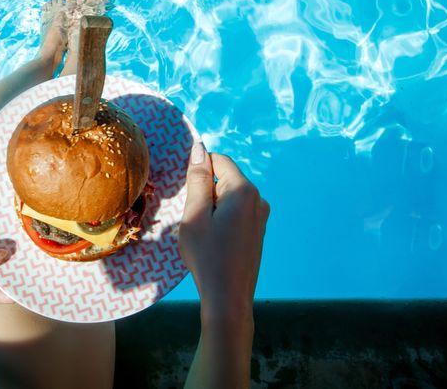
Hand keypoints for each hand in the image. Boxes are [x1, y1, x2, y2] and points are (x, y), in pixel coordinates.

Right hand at [179, 141, 268, 321]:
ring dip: (211, 207)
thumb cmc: (207, 255)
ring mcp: (261, 216)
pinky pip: (235, 212)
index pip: (218, 160)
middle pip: (224, 178)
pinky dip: (220, 219)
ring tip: (202, 233)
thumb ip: (197, 179)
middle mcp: (258, 199)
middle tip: (192, 219)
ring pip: (228, 197)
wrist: (228, 297)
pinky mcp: (258, 230)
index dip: (197, 171)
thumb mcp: (194, 214)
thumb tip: (199, 148)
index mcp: (243, 190)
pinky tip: (213, 242)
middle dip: (204, 191)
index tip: (185, 194)